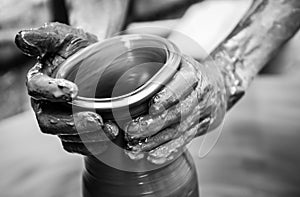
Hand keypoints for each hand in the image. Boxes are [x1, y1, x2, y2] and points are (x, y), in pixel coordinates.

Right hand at [15, 22, 118, 154]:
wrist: (97, 61)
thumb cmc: (77, 48)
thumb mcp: (63, 37)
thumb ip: (45, 37)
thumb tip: (24, 38)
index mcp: (40, 82)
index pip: (37, 89)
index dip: (51, 91)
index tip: (73, 91)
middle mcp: (47, 105)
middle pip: (50, 121)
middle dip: (72, 123)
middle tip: (96, 120)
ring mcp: (62, 120)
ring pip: (67, 137)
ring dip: (89, 137)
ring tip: (111, 130)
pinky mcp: (77, 132)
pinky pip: (81, 145)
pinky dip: (97, 145)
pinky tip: (113, 139)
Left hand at [125, 55, 226, 163]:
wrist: (218, 85)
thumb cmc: (187, 72)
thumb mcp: (177, 61)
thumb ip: (158, 66)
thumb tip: (125, 73)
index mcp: (194, 73)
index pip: (182, 85)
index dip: (168, 97)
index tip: (152, 108)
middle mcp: (201, 94)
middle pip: (178, 112)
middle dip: (153, 124)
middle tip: (131, 131)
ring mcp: (202, 113)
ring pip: (179, 130)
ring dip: (156, 142)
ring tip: (135, 149)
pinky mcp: (200, 128)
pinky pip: (185, 141)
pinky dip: (168, 150)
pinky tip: (153, 157)